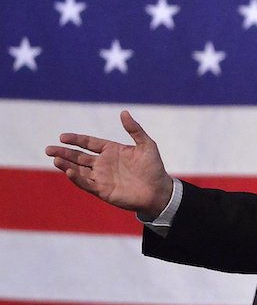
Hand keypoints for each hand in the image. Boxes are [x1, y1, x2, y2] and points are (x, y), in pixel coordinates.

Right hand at [45, 110, 173, 216]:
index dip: (76, 140)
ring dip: (66, 164)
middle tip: (48, 149)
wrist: (159, 191)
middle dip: (64, 152)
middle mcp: (103, 163)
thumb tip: (123, 112)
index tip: (62, 136)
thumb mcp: (146, 145)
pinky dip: (76, 178)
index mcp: (111, 150)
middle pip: (78, 156)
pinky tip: (68, 171)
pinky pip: (86, 183)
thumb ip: (135, 129)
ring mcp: (101, 177)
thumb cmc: (154, 168)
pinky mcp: (102, 190)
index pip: (89, 143)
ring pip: (78, 169)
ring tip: (55, 158)